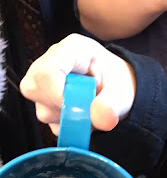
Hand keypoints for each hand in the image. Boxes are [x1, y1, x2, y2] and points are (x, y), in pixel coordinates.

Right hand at [20, 34, 136, 135]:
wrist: (118, 93)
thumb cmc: (118, 84)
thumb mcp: (121, 93)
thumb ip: (111, 105)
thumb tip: (99, 117)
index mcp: (72, 50)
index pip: (46, 71)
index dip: (57, 95)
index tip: (78, 108)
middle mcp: (52, 63)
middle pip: (33, 88)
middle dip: (60, 107)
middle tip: (84, 109)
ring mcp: (46, 83)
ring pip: (41, 109)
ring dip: (66, 119)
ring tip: (87, 112)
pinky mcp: (46, 102)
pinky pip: (49, 122)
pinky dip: (67, 127)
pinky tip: (80, 118)